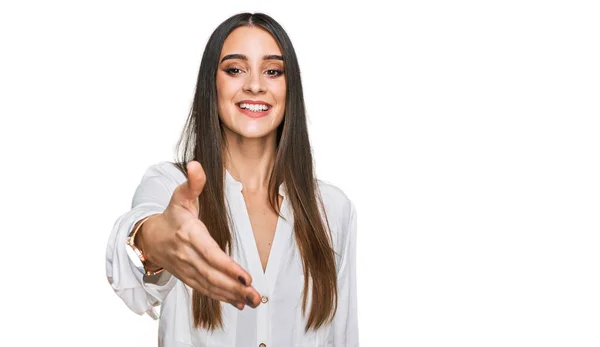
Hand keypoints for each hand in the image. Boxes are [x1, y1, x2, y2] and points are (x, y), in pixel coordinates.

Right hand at [138, 161, 260, 309]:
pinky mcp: (188, 277)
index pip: (210, 254)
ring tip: (253, 301)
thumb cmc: (172, 214)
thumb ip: (193, 182)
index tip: (246, 276)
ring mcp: (187, 269)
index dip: (227, 267)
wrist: (150, 237)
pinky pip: (205, 290)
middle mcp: (187, 254)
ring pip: (210, 286)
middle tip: (256, 295)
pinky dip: (222, 298)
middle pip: (212, 275)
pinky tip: (239, 302)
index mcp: (188, 234)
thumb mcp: (180, 195)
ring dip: (232, 295)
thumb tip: (195, 164)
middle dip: (235, 286)